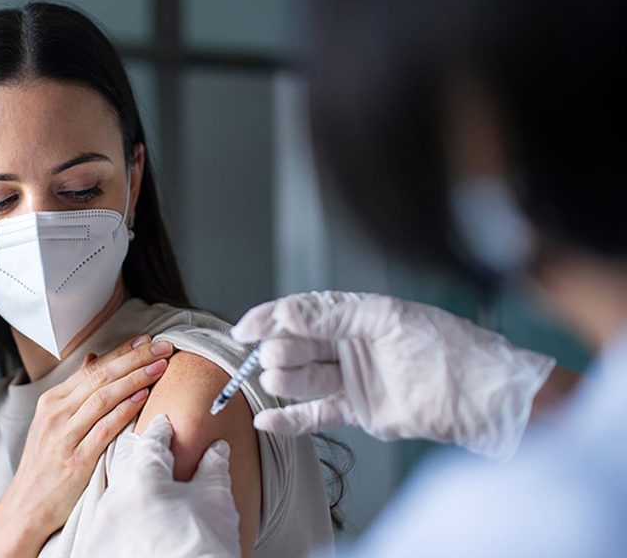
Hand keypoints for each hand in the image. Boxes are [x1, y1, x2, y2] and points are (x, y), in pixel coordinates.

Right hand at [0, 336, 173, 556]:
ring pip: (103, 397)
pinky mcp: (76, 460)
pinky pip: (103, 429)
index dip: (122, 351)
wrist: (27, 506)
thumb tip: (93, 358)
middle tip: (163, 346)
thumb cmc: (45, 464)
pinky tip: (143, 398)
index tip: (147, 340)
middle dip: (135, 358)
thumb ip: (75, 392)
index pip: (93, 368)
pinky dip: (124, 411)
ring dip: (135, 378)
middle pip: (101, 377)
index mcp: (52, 401)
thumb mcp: (53, 422)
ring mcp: (65, 436)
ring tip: (160, 366)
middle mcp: (56, 414)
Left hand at [79, 414, 241, 557]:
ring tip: (153, 492)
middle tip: (158, 454)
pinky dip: (124, 515)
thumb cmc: (204, 548)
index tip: (166, 424)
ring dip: (132, 488)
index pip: (151, 441)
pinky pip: (108, 521)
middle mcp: (115, 500)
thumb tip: (217, 449)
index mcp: (142, 479)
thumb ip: (214, 468)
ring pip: (116, 493)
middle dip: (143, 458)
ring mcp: (103, 527)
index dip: (163, 430)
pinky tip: (141, 520)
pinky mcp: (98, 548)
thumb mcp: (216, 502)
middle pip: (127, 465)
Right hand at [232, 291, 555, 459]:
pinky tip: (266, 419)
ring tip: (277, 379)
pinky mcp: (358, 412)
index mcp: (358, 314)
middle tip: (277, 355)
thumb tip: (286, 313)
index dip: (272, 317)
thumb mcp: (387, 318)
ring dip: (284, 379)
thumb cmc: (447, 349)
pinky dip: (290, 419)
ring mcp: (353, 379)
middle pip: (299, 345)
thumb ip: (333, 315)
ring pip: (303, 378)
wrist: (484, 398)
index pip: (304, 311)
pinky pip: (316, 415)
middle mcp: (352, 345)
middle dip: (281, 348)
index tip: (246, 328)